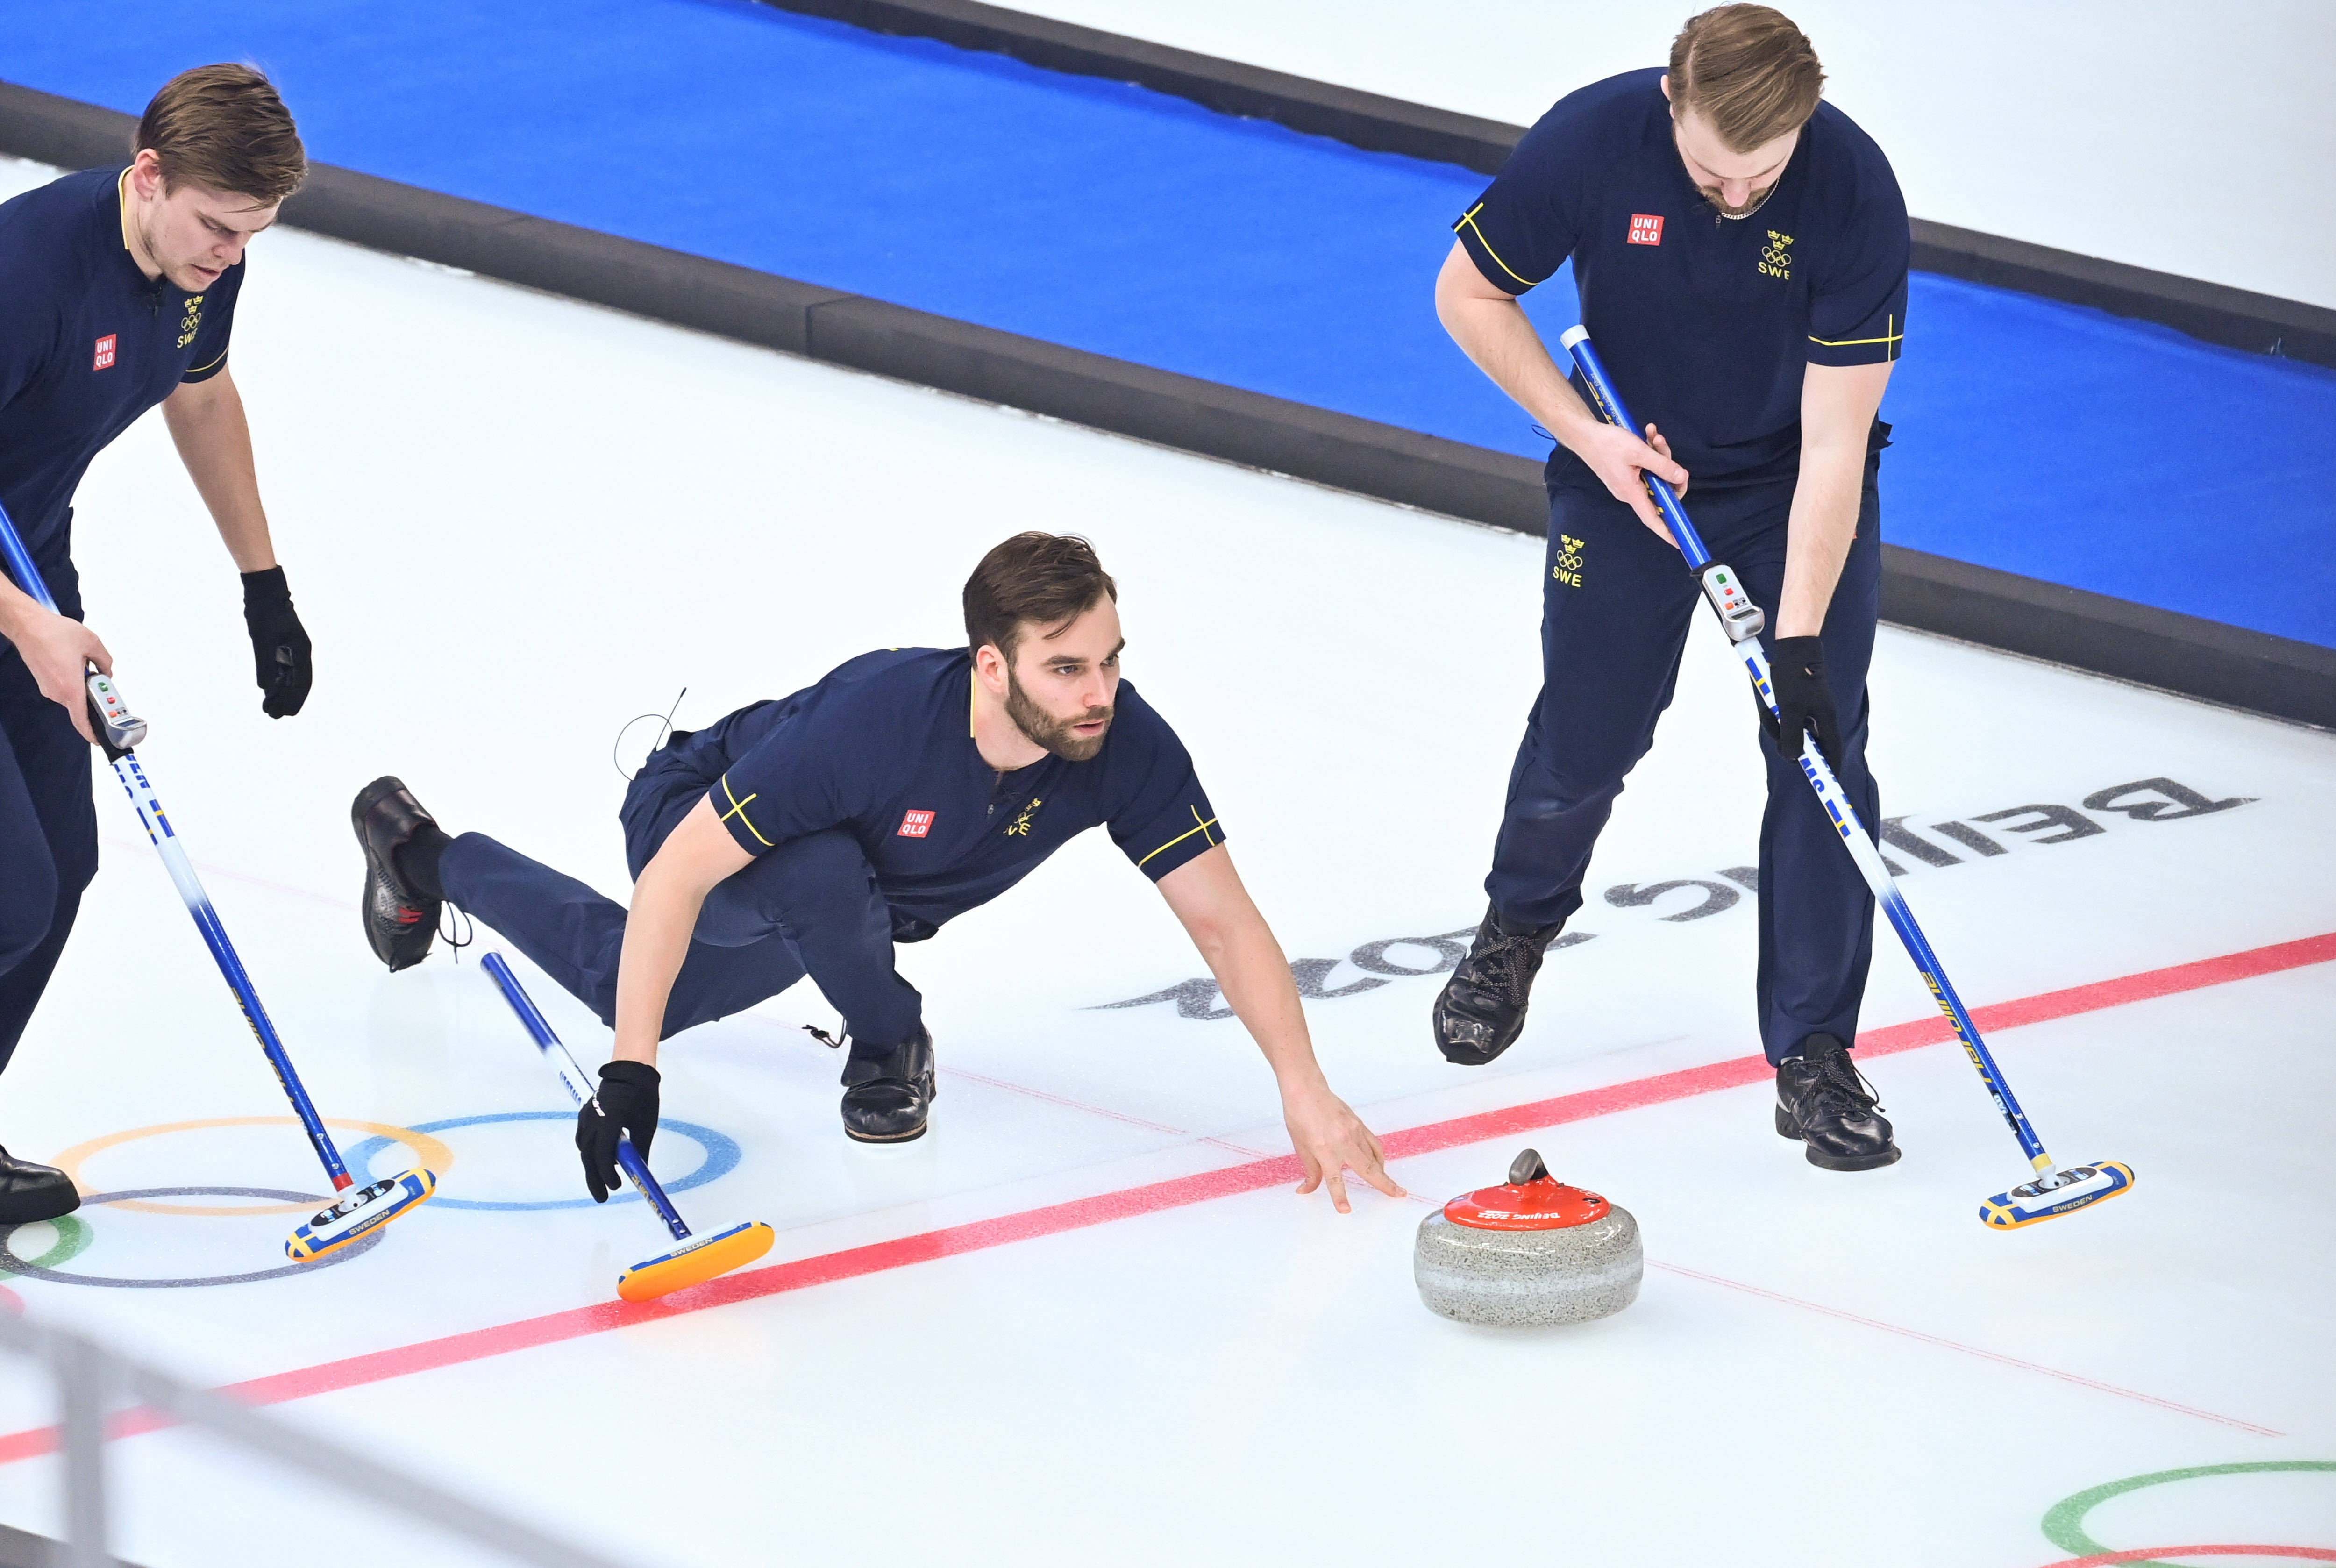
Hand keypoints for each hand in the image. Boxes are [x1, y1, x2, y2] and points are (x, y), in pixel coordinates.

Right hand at [0, 602, 112, 744]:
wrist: (27, 625)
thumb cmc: (53, 632)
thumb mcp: (91, 643)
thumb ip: (105, 661)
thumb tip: (107, 671)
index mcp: (70, 687)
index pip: (81, 719)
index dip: (92, 732)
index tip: (101, 738)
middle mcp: (56, 692)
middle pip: (81, 705)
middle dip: (94, 696)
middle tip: (102, 681)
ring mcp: (48, 688)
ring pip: (73, 694)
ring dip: (83, 684)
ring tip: (86, 664)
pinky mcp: (43, 682)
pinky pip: (64, 687)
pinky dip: (73, 680)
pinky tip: (74, 662)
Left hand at [241, 566, 311, 717]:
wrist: (263, 592)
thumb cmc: (264, 614)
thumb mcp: (262, 639)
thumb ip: (264, 663)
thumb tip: (264, 687)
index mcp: (301, 650)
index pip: (302, 682)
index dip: (295, 699)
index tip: (285, 714)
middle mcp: (300, 652)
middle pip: (297, 683)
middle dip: (286, 700)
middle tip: (272, 715)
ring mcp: (291, 649)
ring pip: (289, 677)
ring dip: (280, 693)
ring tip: (268, 708)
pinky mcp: (281, 646)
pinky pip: (281, 668)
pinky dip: (275, 681)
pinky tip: (267, 691)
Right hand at [576, 1060, 659, 1202]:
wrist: (630, 1072)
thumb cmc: (643, 1098)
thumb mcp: (646, 1126)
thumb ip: (640, 1149)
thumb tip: (639, 1172)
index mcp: (610, 1120)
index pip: (603, 1153)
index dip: (608, 1173)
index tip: (616, 1187)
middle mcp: (593, 1119)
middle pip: (589, 1156)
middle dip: (595, 1179)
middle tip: (603, 1197)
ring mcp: (586, 1117)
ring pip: (584, 1149)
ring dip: (591, 1168)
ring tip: (601, 1185)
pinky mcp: (585, 1116)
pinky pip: (583, 1139)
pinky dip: (589, 1153)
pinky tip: (597, 1163)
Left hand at [1281, 1078, 1403, 1213]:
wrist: (1306, 1090)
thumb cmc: (1299, 1117)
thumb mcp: (1301, 1148)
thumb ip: (1310, 1172)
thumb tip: (1306, 1190)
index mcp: (1324, 1149)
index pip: (1334, 1179)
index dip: (1340, 1197)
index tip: (1346, 1210)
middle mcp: (1342, 1141)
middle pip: (1368, 1168)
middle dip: (1385, 1184)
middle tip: (1398, 1195)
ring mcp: (1354, 1131)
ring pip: (1374, 1156)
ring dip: (1384, 1172)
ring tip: (1391, 1184)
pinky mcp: (1359, 1124)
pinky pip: (1373, 1143)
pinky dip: (1379, 1155)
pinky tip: (1379, 1163)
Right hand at [1567, 419, 1688, 545]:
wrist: (1585, 435)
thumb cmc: (1607, 444)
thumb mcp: (1638, 452)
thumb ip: (1662, 465)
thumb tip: (1680, 477)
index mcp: (1631, 492)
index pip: (1652, 518)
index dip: (1667, 531)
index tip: (1679, 541)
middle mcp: (1630, 492)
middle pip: (1660, 490)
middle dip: (1668, 470)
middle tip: (1664, 449)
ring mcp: (1628, 483)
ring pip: (1655, 475)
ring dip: (1659, 454)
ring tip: (1653, 436)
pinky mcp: (1627, 473)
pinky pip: (1646, 468)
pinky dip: (1650, 453)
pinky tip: (1648, 435)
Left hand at [1761, 635, 1843, 764]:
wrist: (1792, 646)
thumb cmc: (1794, 675)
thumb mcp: (1789, 710)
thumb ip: (1792, 736)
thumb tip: (1794, 759)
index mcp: (1826, 721)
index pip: (1831, 752)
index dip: (1828, 769)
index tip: (1824, 783)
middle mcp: (1821, 717)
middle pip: (1808, 744)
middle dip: (1787, 742)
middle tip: (1775, 733)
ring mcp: (1811, 710)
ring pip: (1793, 730)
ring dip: (1777, 726)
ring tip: (1769, 712)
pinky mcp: (1799, 702)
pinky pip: (1786, 718)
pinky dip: (1776, 716)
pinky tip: (1769, 707)